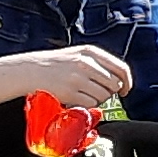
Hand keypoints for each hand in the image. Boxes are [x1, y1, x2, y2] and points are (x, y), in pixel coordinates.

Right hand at [0, 45, 131, 113]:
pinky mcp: (70, 92)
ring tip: (83, 93)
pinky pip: (91, 104)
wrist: (30, 70)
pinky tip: (77, 98)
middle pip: (114, 84)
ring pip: (104, 96)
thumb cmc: (56, 64)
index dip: (127, 82)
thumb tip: (120, 79)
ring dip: (98, 99)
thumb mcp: (78, 54)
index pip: (121, 68)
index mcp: (90, 52)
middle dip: (110, 92)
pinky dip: (88, 104)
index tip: (125, 90)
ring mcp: (78, 78)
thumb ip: (98, 63)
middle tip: (98, 92)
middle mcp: (86, 63)